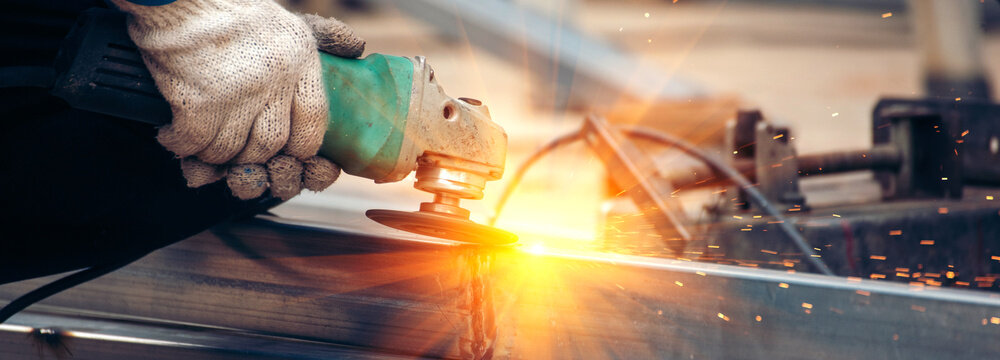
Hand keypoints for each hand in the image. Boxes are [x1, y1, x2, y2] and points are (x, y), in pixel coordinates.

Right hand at [113, 0, 364, 198]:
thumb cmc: (230, 9)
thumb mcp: (288, 21)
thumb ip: (325, 36)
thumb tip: (358, 47)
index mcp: (302, 60)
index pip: (314, 122)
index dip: (301, 146)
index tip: (286, 152)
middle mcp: (276, 79)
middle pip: (272, 144)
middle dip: (253, 155)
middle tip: (236, 149)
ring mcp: (238, 94)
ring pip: (233, 150)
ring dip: (215, 153)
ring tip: (203, 142)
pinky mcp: (199, 104)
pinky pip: (195, 144)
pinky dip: (182, 145)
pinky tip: (174, 134)